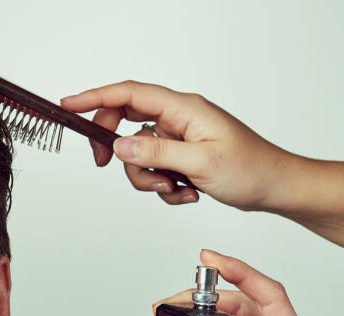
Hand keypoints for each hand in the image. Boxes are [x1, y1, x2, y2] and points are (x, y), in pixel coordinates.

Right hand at [60, 81, 298, 209]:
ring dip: (148, 178)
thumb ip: (157, 152)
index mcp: (184, 109)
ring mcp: (179, 137)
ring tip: (176, 188)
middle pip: (126, 123)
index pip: (129, 95)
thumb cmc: (251, 169)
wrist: (275, 187)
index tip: (68, 105)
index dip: (95, 97)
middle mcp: (178, 118)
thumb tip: (120, 145)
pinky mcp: (182, 155)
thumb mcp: (200, 163)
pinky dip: (164, 187)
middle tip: (108, 166)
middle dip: (117, 150)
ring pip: (138, 154)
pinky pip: (154, 169)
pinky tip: (188, 193)